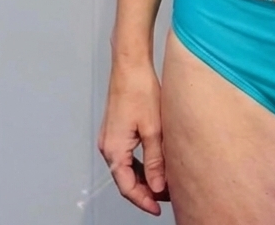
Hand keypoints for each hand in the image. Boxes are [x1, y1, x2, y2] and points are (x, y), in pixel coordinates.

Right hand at [98, 61, 170, 215]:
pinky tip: (155, 163)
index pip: (127, 187)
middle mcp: (108, 146)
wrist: (130, 66)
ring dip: (144, 177)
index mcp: (114, 150)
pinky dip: (140, 163)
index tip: (158, 208)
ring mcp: (111, 138)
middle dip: (145, 190)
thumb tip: (158, 185)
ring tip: (164, 182)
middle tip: (166, 197)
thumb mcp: (153, 129)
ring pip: (127, 167)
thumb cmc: (139, 90)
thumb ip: (156, 160)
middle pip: (126, 179)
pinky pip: (127, 155)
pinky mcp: (116, 129)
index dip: (143, 200)